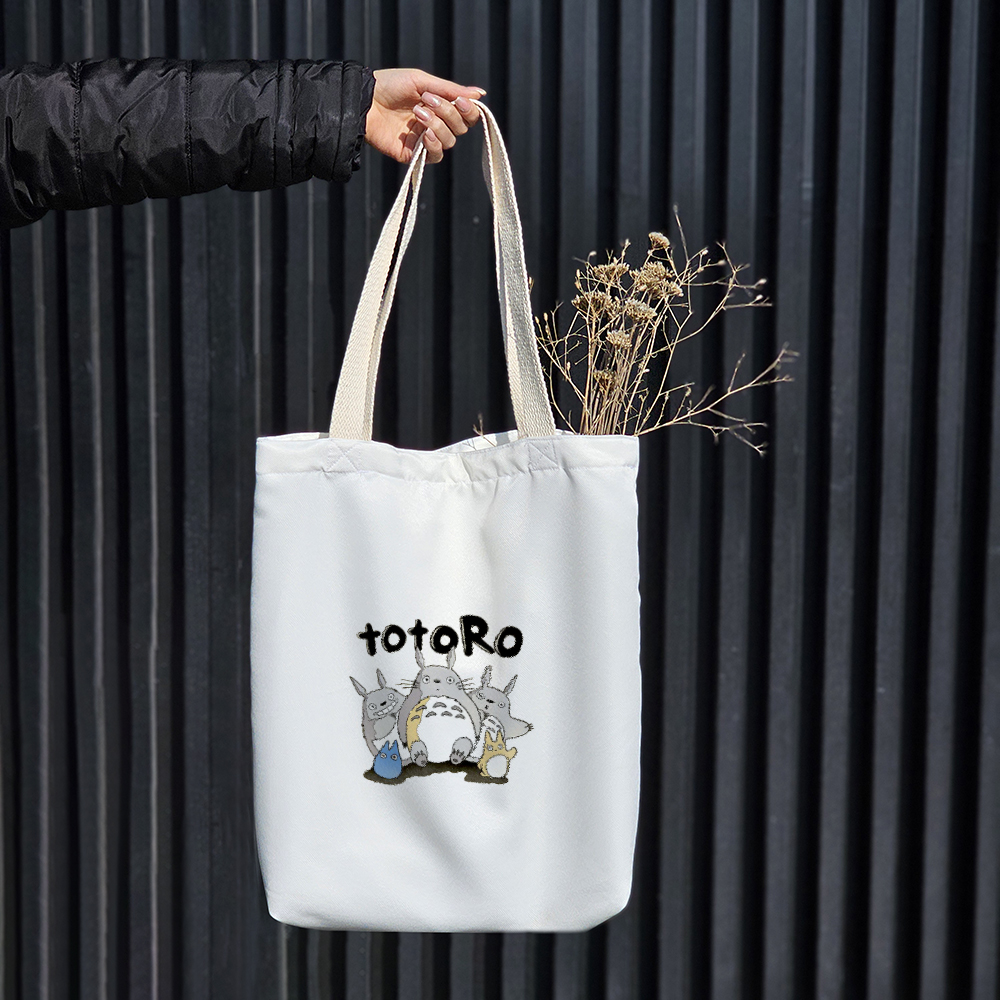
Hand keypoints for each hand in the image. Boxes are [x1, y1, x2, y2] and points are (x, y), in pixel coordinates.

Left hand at [365, 68, 484, 164]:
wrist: (364, 100)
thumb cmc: (390, 85)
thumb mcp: (422, 81)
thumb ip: (451, 90)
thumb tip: (481, 94)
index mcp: (440, 106)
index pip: (466, 115)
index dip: (469, 110)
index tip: (460, 101)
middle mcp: (435, 124)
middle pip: (460, 128)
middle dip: (448, 113)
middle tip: (428, 100)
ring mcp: (424, 140)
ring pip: (449, 141)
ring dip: (437, 125)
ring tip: (417, 113)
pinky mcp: (413, 154)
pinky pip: (435, 156)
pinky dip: (434, 145)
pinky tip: (424, 134)